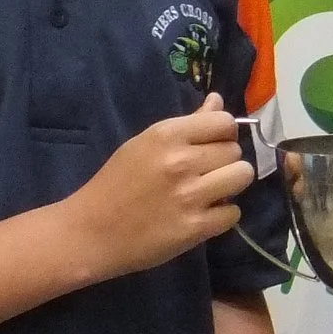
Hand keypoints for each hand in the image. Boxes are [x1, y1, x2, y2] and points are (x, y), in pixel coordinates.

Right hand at [64, 93, 256, 281]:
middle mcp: (181, 161)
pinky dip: (223, 215)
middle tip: (205, 172)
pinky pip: (233, 213)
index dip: (223, 133)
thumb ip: (187, 124)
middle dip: (225, 160)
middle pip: (235, 150)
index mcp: (166, 135)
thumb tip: (217, 101)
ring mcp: (190, 196)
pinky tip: (203, 214)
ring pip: (242, 177)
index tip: (212, 145)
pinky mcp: (194, 228)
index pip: (224, 122)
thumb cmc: (116, 183)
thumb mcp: (145, 144)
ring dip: (231, 184)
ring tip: (211, 191)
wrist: (90, 232)